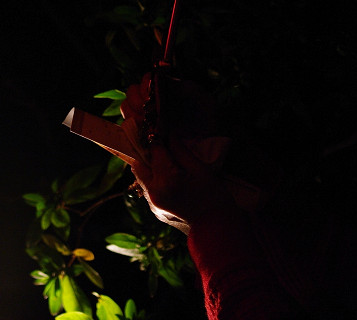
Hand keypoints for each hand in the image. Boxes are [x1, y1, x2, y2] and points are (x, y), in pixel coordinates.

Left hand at [122, 75, 236, 227]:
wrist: (218, 230)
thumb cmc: (216, 199)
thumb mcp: (201, 170)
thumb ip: (180, 150)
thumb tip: (168, 133)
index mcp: (167, 180)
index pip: (154, 151)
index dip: (155, 136)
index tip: (156, 126)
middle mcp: (153, 192)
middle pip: (138, 163)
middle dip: (146, 150)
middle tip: (157, 141)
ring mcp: (152, 202)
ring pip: (139, 175)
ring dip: (147, 163)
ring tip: (162, 156)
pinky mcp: (154, 208)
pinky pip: (147, 186)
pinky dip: (152, 176)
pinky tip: (166, 172)